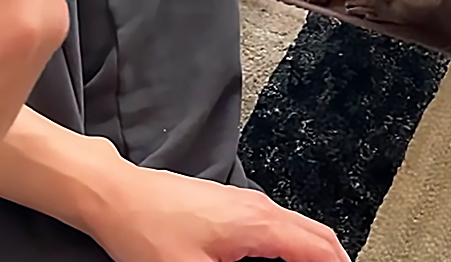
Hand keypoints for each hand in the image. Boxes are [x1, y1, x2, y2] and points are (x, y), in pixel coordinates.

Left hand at [83, 162, 349, 261]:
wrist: (116, 196)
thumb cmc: (146, 230)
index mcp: (259, 225)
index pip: (320, 251)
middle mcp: (259, 208)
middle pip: (318, 237)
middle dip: (333, 261)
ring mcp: (246, 204)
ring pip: (299, 229)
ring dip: (312, 254)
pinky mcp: (232, 206)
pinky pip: (279, 226)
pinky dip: (293, 246)